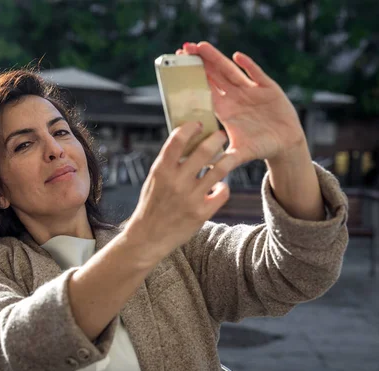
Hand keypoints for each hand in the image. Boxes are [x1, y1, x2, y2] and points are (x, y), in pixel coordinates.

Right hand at [123, 122, 238, 259]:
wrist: (148, 237)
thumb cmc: (152, 204)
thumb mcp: (154, 179)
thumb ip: (169, 162)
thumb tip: (189, 140)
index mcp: (161, 170)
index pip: (178, 140)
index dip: (190, 128)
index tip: (199, 124)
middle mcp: (176, 182)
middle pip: (204, 151)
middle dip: (217, 138)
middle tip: (221, 135)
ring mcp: (190, 198)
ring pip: (220, 170)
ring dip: (227, 159)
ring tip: (230, 156)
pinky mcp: (202, 213)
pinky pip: (222, 192)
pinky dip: (223, 186)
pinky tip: (219, 186)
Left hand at [178, 42, 306, 164]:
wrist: (284, 144)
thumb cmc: (260, 148)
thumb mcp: (241, 154)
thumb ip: (226, 158)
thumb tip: (210, 168)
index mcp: (225, 110)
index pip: (205, 91)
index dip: (193, 80)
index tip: (179, 69)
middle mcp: (235, 97)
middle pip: (214, 76)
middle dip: (200, 62)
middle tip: (184, 48)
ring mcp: (251, 91)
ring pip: (230, 71)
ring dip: (216, 59)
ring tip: (201, 46)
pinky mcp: (268, 89)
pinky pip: (256, 75)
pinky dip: (248, 66)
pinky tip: (238, 57)